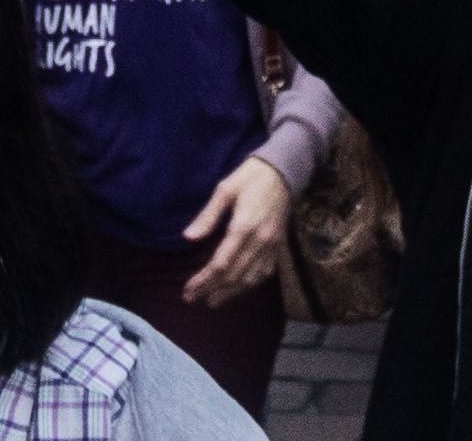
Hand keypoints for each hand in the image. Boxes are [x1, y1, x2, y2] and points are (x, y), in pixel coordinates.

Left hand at [182, 154, 291, 307]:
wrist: (284, 169)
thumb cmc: (250, 176)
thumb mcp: (225, 189)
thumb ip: (208, 216)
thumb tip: (188, 238)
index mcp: (243, 227)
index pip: (221, 264)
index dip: (203, 280)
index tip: (187, 290)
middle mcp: (259, 241)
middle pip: (233, 275)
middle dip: (211, 290)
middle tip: (191, 298)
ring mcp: (271, 245)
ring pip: (250, 278)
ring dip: (230, 293)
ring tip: (212, 301)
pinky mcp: (278, 245)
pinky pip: (265, 272)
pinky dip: (250, 285)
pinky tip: (238, 289)